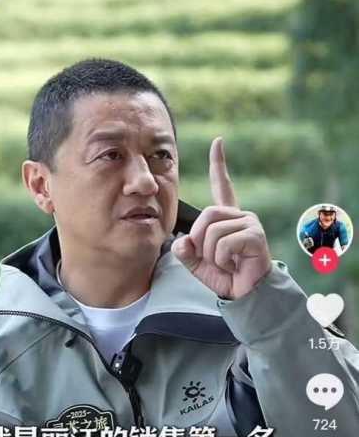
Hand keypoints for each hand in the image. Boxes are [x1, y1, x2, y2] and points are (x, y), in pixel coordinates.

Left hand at [171, 137, 271, 299]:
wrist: (245, 294)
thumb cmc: (225, 277)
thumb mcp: (197, 263)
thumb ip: (185, 251)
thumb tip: (181, 241)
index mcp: (227, 218)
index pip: (222, 186)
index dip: (219, 164)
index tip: (218, 142)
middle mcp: (241, 215)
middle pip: (207, 215)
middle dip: (200, 240)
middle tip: (209, 258)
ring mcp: (250, 223)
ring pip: (213, 232)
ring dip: (211, 255)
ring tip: (226, 263)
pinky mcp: (255, 236)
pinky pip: (224, 244)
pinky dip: (222, 260)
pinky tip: (235, 265)